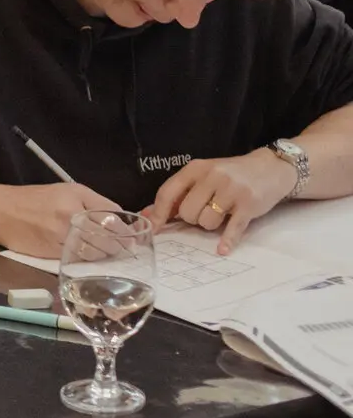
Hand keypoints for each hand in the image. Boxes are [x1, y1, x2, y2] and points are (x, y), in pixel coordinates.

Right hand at [0, 182, 121, 257]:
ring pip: (97, 252)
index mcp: (77, 196)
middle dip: (120, 244)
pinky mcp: (53, 253)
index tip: (132, 237)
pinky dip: (89, 261)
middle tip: (125, 249)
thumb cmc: (35, 199)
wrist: (1, 212)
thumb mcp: (66, 190)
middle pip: (109, 236)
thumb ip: (94, 203)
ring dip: (107, 255)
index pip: (113, 216)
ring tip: (109, 254)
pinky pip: (81, 260)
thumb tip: (119, 220)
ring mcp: (62, 236)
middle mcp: (71, 215)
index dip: (126, 228)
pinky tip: (89, 257)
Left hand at [145, 151, 299, 253]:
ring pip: (206, 222)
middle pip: (187, 212)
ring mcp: (231, 190)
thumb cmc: (230, 175)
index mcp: (195, 168)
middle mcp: (212, 176)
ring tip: (223, 213)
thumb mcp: (202, 176)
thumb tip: (147, 214)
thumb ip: (178, 194)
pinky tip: (222, 249)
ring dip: (211, 224)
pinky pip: (232, 228)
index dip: (158, 213)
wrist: (270, 168)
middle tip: (206, 211)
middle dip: (193, 218)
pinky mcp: (249, 204)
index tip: (153, 229)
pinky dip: (227, 240)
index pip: (168, 192)